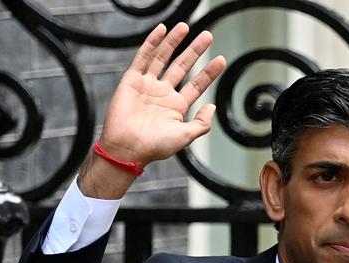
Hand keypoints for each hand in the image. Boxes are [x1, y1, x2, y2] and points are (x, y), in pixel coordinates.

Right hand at [101, 22, 224, 165]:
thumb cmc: (154, 147)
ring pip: (163, 58)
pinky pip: (143, 58)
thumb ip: (201, 123)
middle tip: (208, 36)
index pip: (196, 85)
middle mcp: (163, 94)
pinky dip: (152, 43)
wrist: (127, 149)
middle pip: (182, 66)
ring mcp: (147, 86)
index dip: (209, 73)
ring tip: (185, 27)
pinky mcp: (132, 80)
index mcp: (176, 107)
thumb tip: (212, 107)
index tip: (221, 60)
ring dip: (174, 42)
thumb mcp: (185, 136)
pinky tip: (161, 30)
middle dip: (195, 51)